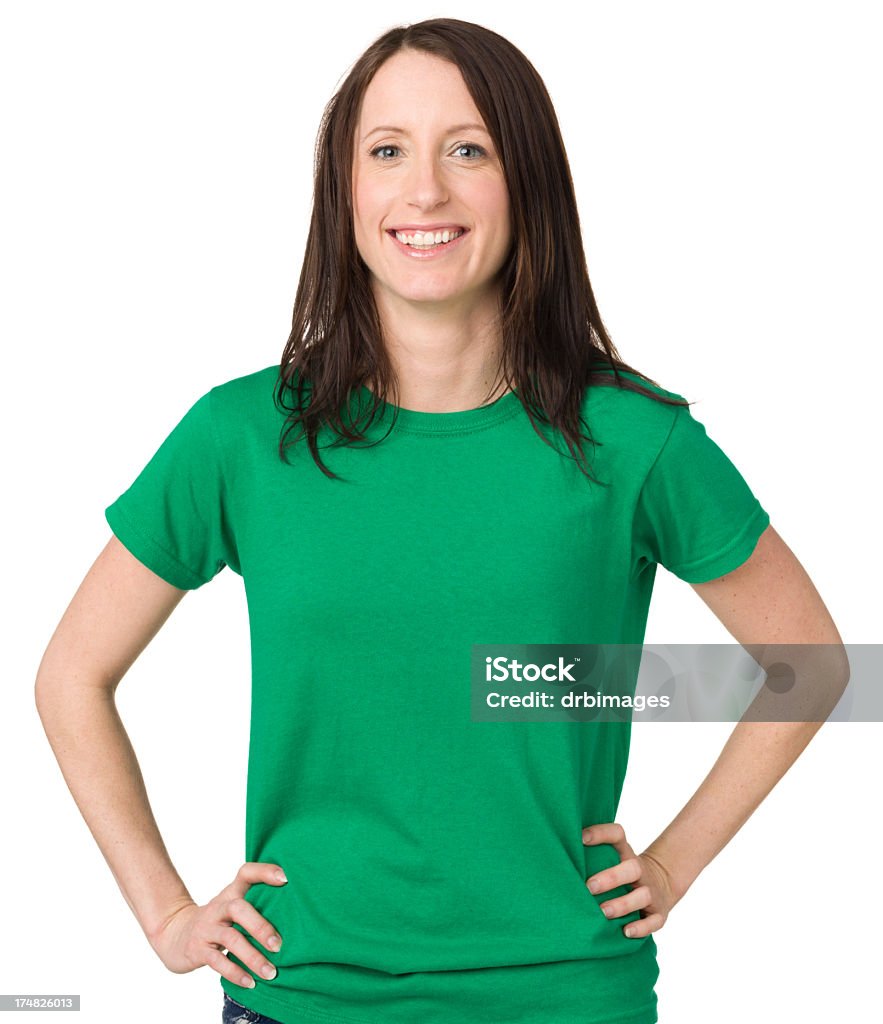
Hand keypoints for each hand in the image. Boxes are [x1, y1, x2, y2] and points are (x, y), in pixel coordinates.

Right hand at [147, 862, 287, 988]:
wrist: (175, 935)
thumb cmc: (217, 921)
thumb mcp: (232, 907)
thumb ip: (257, 905)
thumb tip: (298, 915)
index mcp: (231, 893)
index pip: (246, 873)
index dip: (265, 871)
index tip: (286, 879)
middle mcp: (219, 908)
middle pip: (238, 908)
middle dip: (260, 926)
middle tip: (279, 945)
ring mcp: (207, 928)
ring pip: (230, 939)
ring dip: (252, 957)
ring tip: (271, 972)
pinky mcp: (198, 950)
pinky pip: (217, 961)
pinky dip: (235, 973)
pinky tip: (251, 982)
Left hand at [582, 822, 678, 937]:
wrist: (661, 883)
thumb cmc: (621, 871)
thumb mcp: (612, 858)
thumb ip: (591, 855)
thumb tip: (555, 853)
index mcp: (625, 853)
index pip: (617, 835)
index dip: (600, 834)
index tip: (580, 838)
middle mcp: (640, 870)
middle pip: (632, 868)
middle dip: (610, 878)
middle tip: (589, 887)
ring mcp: (651, 892)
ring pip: (643, 895)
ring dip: (623, 904)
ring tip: (603, 912)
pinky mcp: (659, 913)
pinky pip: (654, 921)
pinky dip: (641, 928)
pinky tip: (625, 932)